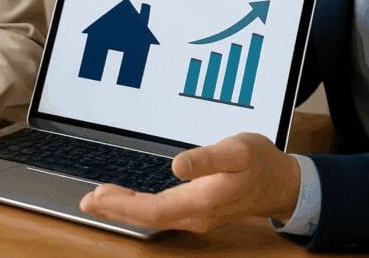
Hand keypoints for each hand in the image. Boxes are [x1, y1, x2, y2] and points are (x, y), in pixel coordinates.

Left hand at [80, 133, 300, 232]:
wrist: (283, 182)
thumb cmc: (260, 163)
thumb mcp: (236, 151)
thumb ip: (207, 158)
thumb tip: (177, 165)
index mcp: (202, 202)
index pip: (154, 210)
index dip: (124, 205)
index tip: (98, 196)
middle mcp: (196, 215)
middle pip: (148, 217)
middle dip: (116, 209)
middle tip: (86, 202)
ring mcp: (197, 215)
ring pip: (153, 216)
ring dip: (125, 208)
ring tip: (98, 200)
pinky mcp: (198, 210)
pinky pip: (161, 212)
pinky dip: (140, 207)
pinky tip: (128, 201)